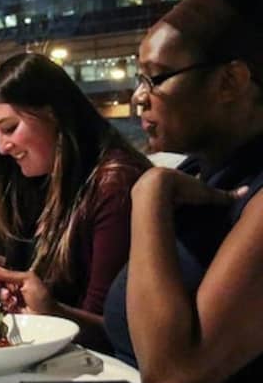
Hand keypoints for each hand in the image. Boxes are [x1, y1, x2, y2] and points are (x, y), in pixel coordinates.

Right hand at [0, 263, 57, 314]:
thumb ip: (9, 274)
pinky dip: (0, 304)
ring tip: (10, 297)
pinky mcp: (3, 312)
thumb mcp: (28, 279)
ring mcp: (4, 300)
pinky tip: (10, 305)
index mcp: (12, 277)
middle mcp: (6, 287)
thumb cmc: (42, 297)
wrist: (47, 317)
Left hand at [133, 167, 248, 207]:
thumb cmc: (181, 189)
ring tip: (163, 204)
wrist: (154, 189)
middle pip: (167, 183)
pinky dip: (147, 201)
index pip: (183, 178)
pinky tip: (149, 207)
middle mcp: (160, 175)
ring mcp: (146, 183)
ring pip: (153, 188)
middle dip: (172, 188)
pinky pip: (143, 197)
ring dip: (158, 195)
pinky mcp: (137, 193)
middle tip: (177, 197)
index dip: (187, 183)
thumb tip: (245, 191)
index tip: (189, 188)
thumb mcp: (205, 193)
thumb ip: (223, 195)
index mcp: (176, 174)